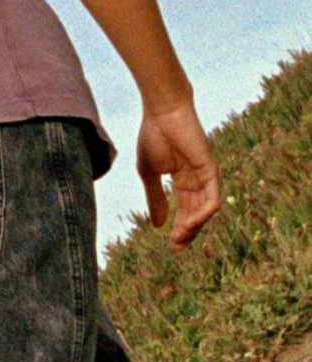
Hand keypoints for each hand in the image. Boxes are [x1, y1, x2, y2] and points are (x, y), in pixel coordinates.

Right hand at [136, 104, 221, 250]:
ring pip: (206, 210)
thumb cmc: (153, 136)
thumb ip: (155, 197)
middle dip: (187, 232)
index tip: (171, 246)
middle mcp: (198, 180)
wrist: (162, 113)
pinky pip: (213, 198)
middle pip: (197, 213)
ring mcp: (206, 175)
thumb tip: (157, 224)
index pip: (186, 210)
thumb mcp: (149, 173)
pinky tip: (190, 223)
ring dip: (195, 226)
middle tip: (177, 248)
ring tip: (180, 238)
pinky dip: (204, 213)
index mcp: (183, 179)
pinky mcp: (211, 170)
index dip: (179, 228)